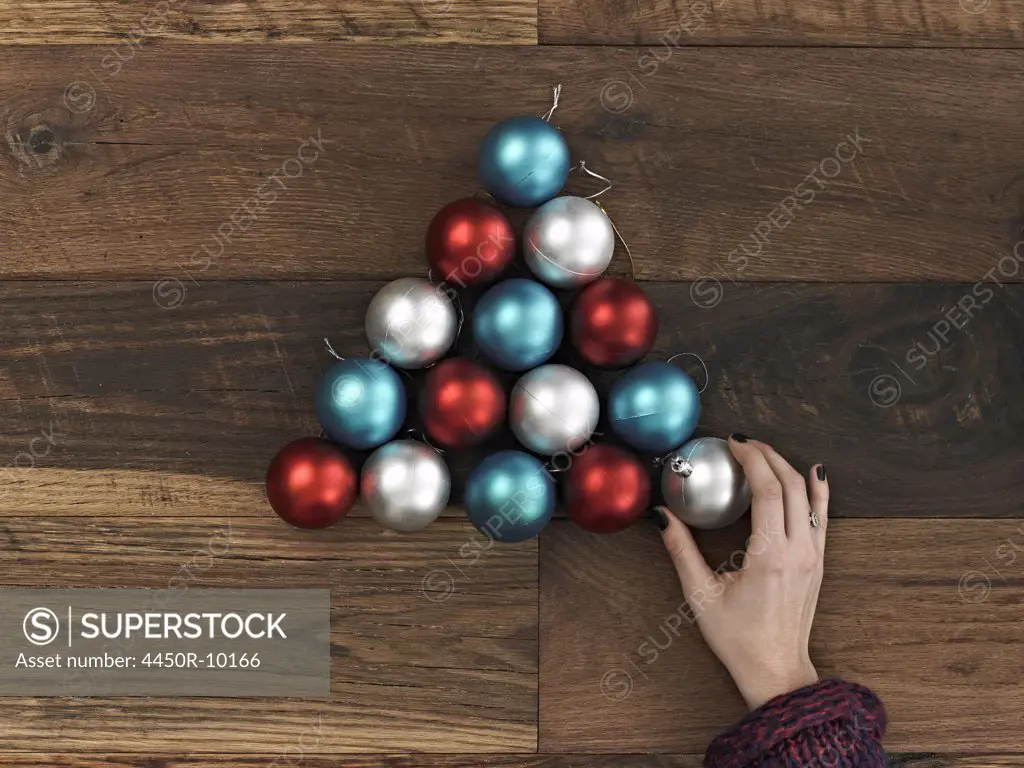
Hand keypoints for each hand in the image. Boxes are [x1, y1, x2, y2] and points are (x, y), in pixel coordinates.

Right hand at [655, 434, 828, 709]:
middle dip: (768, 455)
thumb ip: (681, 550)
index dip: (752, 459)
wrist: (776, 671)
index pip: (768, 490)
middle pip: (791, 485)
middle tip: (744, 443)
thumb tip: (662, 516)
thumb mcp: (701, 594)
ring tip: (766, 452)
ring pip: (809, 496)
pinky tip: (814, 473)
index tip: (734, 444)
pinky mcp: (818, 563)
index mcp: (770, 555)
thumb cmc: (738, 639)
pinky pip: (822, 516)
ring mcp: (813, 556)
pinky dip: (818, 491)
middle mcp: (798, 550)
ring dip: (788, 468)